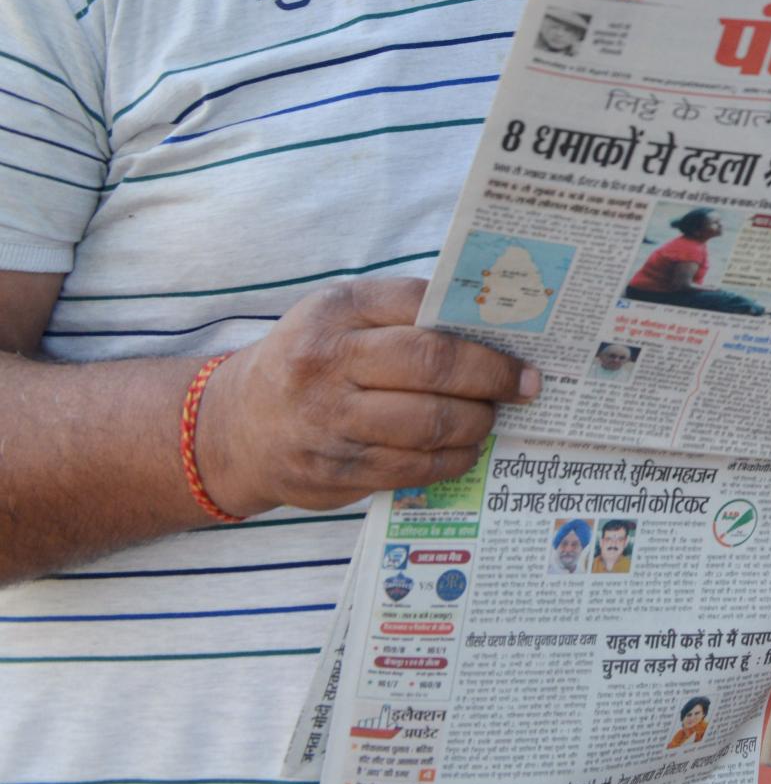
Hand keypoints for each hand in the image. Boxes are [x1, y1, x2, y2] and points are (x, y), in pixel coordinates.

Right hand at [194, 276, 539, 516]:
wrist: (234, 427)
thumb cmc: (310, 358)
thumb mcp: (342, 314)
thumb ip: (405, 307)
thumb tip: (488, 315)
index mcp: (334, 316)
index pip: (422, 312)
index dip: (479, 331)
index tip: (521, 347)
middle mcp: (326, 368)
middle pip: (432, 369)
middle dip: (491, 379)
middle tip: (524, 386)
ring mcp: (328, 426)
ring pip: (428, 426)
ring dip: (476, 424)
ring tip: (491, 417)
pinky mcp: (333, 476)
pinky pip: (411, 470)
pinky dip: (451, 460)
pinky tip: (465, 448)